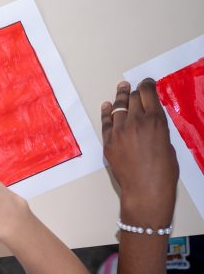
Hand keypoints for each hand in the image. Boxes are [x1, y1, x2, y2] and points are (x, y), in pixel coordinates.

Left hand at [101, 79, 177, 224]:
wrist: (145, 190)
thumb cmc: (164, 171)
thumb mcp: (167, 143)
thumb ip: (157, 128)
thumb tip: (149, 122)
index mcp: (155, 121)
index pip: (148, 93)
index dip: (147, 85)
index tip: (146, 83)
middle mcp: (136, 122)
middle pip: (132, 98)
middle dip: (134, 92)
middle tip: (134, 88)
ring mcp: (119, 131)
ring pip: (118, 107)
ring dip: (120, 97)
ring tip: (121, 88)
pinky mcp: (108, 142)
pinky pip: (105, 122)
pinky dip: (106, 112)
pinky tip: (107, 106)